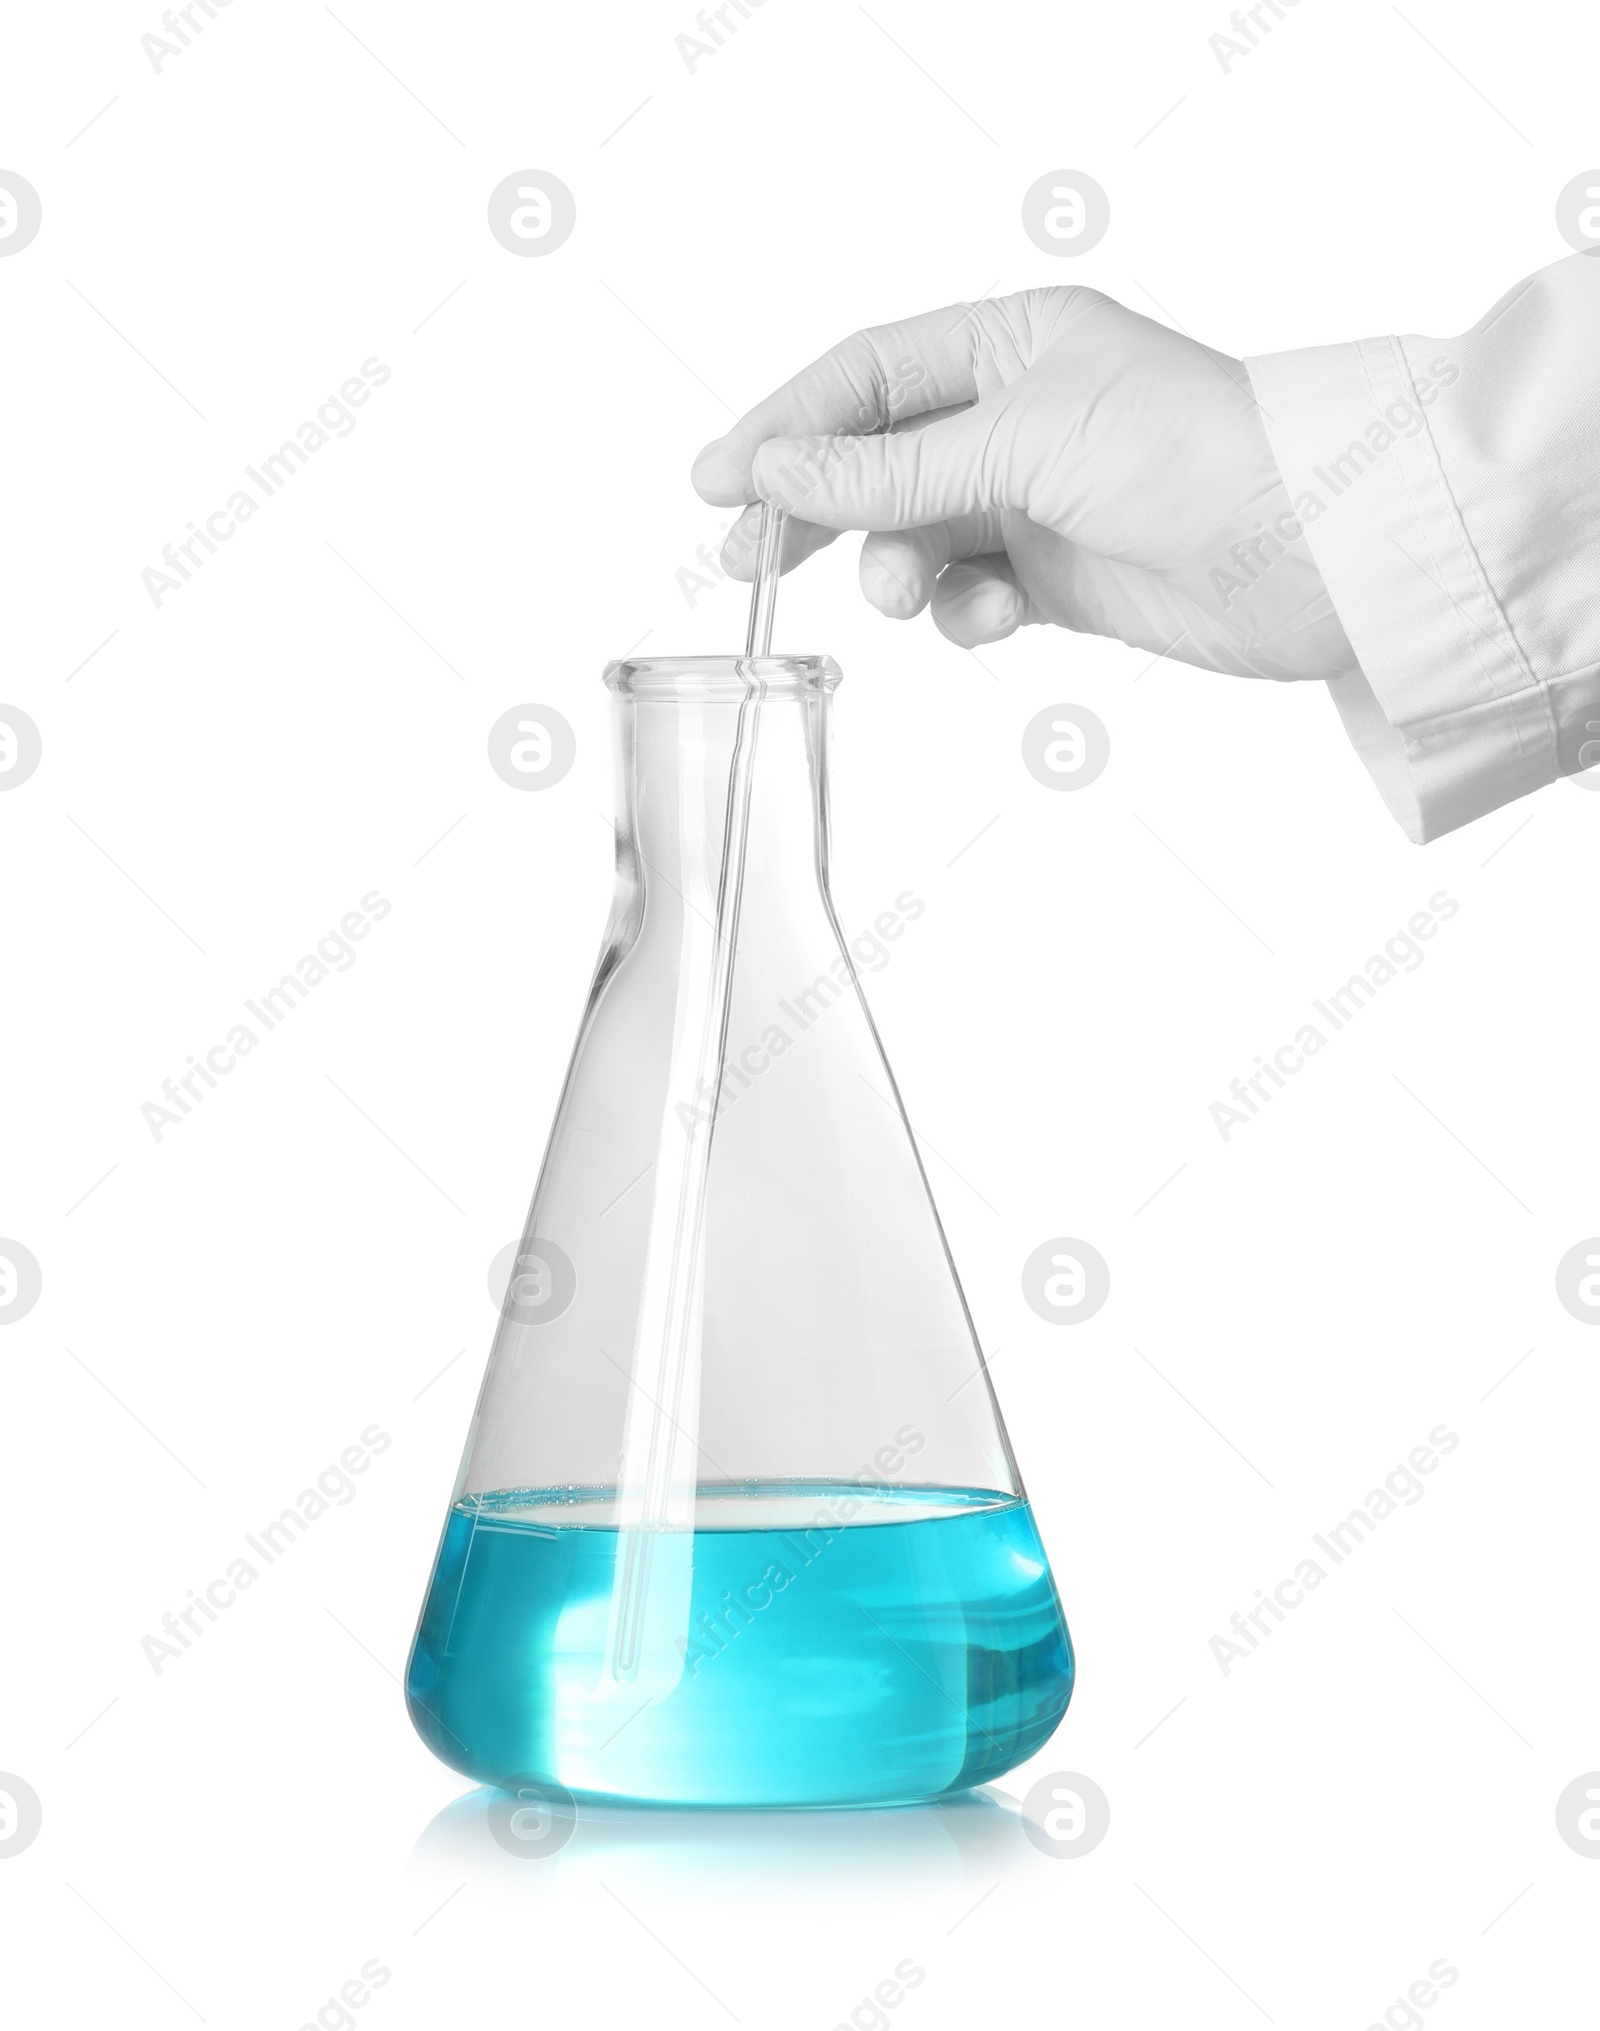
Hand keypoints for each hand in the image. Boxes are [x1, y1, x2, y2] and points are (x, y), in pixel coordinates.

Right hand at [691, 288, 1356, 683]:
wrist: (1313, 556)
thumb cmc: (1193, 458)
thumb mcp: (1024, 444)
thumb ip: (891, 465)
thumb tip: (776, 470)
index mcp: (1014, 342)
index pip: (866, 377)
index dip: (784, 426)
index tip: (718, 485)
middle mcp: (1020, 412)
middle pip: (876, 457)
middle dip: (815, 510)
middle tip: (750, 565)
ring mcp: (1038, 497)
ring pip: (917, 535)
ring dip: (895, 569)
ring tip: (901, 596)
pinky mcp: (1060, 574)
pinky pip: (971, 594)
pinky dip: (966, 613)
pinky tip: (994, 620)